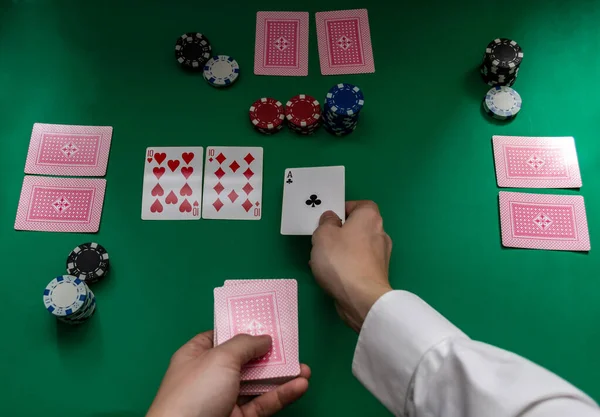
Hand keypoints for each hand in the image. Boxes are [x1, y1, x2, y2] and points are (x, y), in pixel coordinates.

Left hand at [147, 331, 310, 416]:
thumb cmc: (195, 392)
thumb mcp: (220, 358)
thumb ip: (245, 344)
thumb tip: (264, 338)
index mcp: (196, 355)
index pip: (221, 336)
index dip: (242, 328)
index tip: (265, 322)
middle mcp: (210, 376)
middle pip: (245, 359)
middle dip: (269, 353)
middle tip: (291, 345)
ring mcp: (225, 399)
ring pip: (257, 383)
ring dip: (281, 375)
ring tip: (304, 368)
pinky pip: (263, 403)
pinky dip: (281, 394)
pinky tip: (300, 385)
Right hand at [310, 200, 392, 332]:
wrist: (362, 298)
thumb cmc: (341, 260)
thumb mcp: (323, 235)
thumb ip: (326, 222)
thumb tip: (332, 219)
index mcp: (369, 218)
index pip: (362, 205)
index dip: (345, 208)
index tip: (330, 218)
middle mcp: (379, 233)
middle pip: (359, 226)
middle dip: (341, 231)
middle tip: (323, 239)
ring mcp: (381, 256)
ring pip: (357, 246)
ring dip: (341, 250)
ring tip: (321, 259)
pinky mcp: (377, 274)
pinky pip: (358, 263)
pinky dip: (346, 265)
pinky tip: (330, 274)